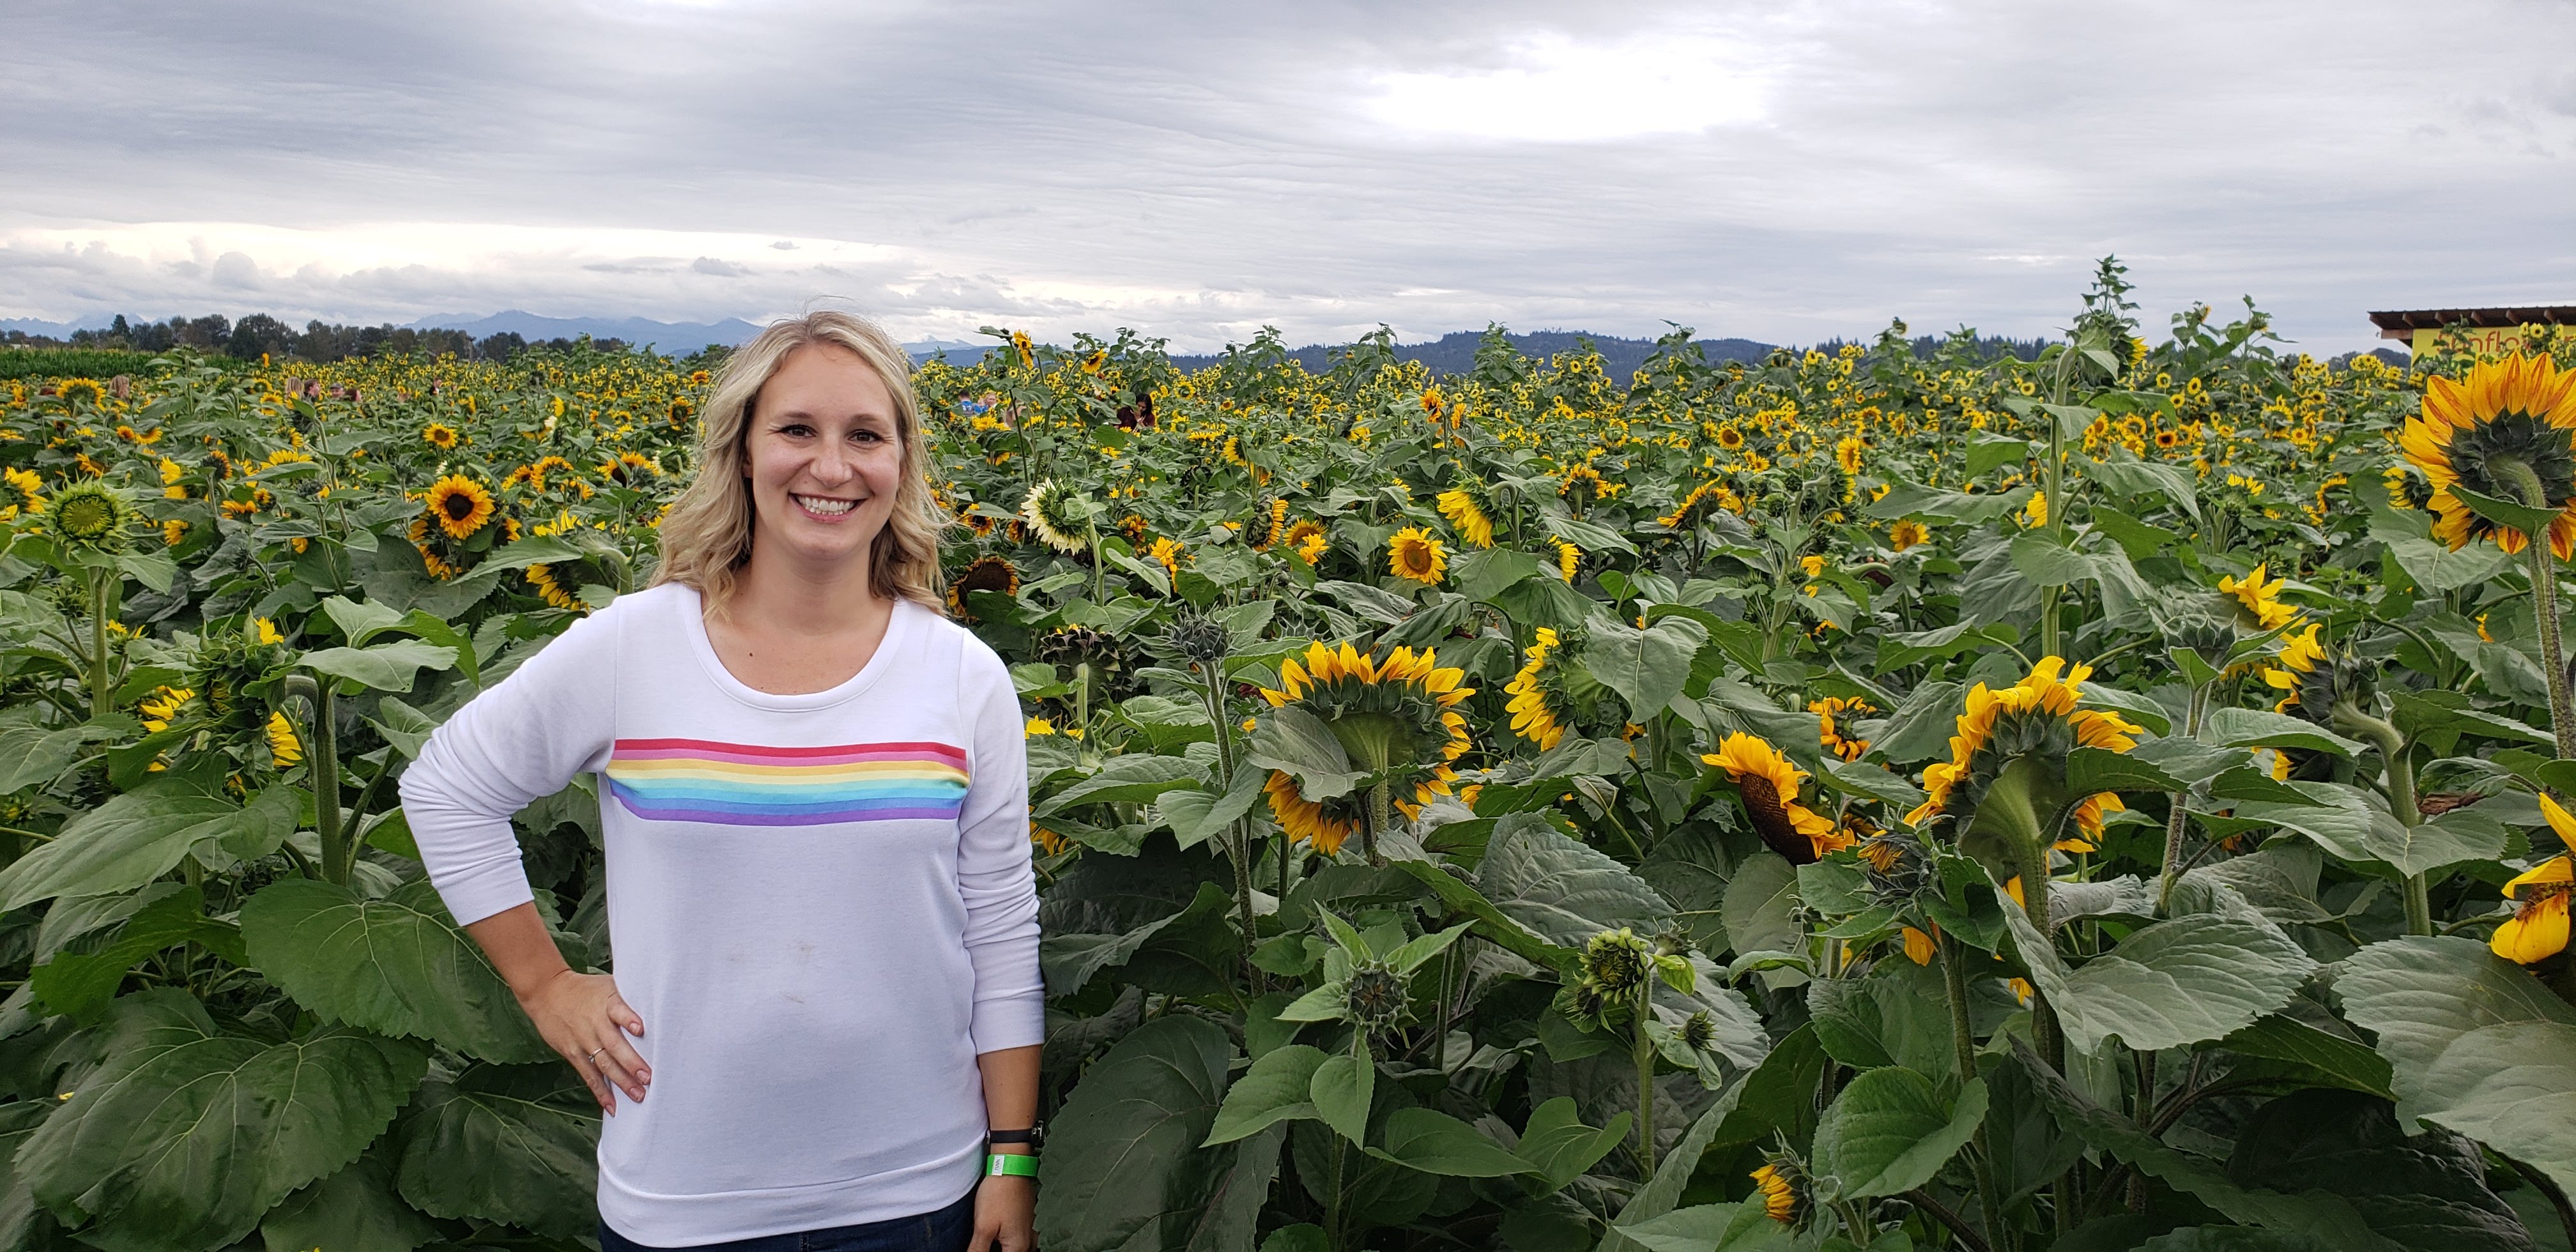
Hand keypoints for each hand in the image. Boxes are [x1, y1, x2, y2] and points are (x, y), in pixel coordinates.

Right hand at [517, 968, 647, 1112]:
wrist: (547, 993)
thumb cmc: (585, 989)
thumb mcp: (608, 985)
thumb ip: (629, 997)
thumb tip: (660, 1002)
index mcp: (606, 1002)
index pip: (618, 1009)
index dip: (628, 1019)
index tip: (641, 1028)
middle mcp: (595, 1023)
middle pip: (614, 1044)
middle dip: (631, 1062)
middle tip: (648, 1077)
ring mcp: (583, 1040)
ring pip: (603, 1063)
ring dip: (621, 1081)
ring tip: (638, 1095)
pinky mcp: (573, 1053)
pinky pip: (589, 1075)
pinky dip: (601, 1091)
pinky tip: (612, 1105)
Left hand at [970, 1153, 1035, 1251]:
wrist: (1011, 1166)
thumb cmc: (999, 1194)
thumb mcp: (983, 1227)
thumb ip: (978, 1250)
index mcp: (1019, 1247)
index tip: (978, 1247)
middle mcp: (1029, 1242)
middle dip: (993, 1250)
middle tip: (980, 1242)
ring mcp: (1030, 1232)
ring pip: (1014, 1250)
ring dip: (1001, 1247)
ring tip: (987, 1240)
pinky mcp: (1027, 1223)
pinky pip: (1017, 1241)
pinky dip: (1005, 1241)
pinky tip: (995, 1235)